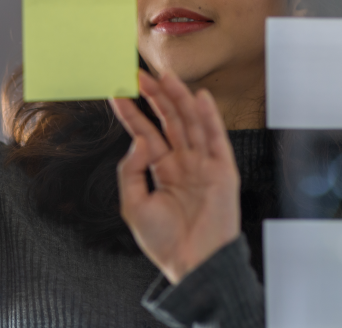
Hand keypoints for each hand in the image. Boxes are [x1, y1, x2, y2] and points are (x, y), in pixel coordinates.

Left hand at [108, 71, 240, 284]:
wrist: (192, 265)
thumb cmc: (165, 242)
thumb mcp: (133, 204)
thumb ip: (131, 170)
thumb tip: (139, 139)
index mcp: (162, 170)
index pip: (146, 133)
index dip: (133, 113)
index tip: (119, 92)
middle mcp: (183, 163)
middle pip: (169, 122)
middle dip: (156, 97)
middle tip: (140, 75)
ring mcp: (203, 165)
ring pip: (191, 124)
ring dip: (179, 99)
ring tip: (166, 76)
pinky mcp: (222, 172)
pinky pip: (216, 139)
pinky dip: (210, 117)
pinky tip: (200, 98)